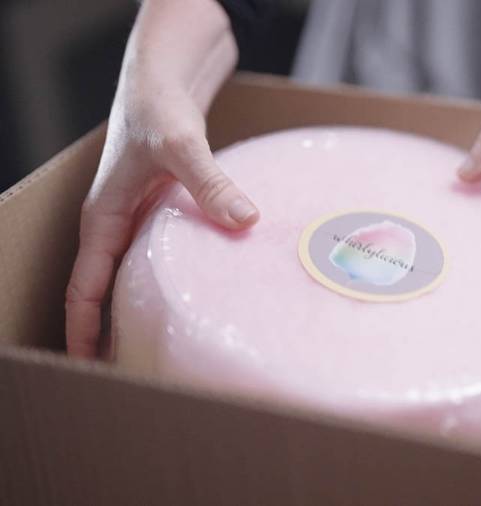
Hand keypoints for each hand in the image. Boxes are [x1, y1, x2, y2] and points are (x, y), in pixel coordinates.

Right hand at [65, 77, 258, 357]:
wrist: (165, 74)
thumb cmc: (156, 105)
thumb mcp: (182, 146)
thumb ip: (211, 184)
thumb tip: (245, 222)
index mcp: (104, 218)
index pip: (84, 287)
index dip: (85, 330)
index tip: (95, 367)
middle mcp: (117, 223)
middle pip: (107, 290)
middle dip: (115, 330)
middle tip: (142, 369)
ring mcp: (140, 217)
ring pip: (135, 274)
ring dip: (144, 306)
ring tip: (168, 345)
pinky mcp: (166, 208)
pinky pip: (163, 254)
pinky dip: (175, 277)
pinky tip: (204, 294)